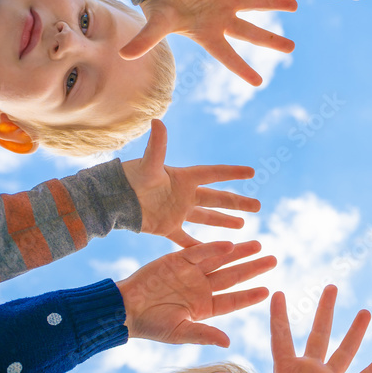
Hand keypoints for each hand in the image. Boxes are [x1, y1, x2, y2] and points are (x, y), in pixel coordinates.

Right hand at [119, 240, 274, 345]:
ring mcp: (191, 272)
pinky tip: (230, 244)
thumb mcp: (179, 332)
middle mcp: (201, 288)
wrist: (124, 308)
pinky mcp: (177, 259)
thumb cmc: (151, 325)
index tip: (268, 290)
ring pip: (221, 260)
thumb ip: (204, 334)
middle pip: (233, 276)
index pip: (233, 300)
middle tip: (273, 260)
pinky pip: (200, 251)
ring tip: (258, 245)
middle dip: (253, 268)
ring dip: (239, 253)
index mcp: (204, 307)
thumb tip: (228, 342)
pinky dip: (214, 248)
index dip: (250, 295)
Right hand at [120, 0, 296, 85]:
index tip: (259, 82)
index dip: (242, 69)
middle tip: (292, 48)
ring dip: (274, 4)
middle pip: (251, 33)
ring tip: (294, 5)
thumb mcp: (154, 25)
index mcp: (208, 35)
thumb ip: (145, 40)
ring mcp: (224, 1)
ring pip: (255, 3)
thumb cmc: (157, 6)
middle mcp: (221, 20)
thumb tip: (125, 56)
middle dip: (271, 40)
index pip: (228, 56)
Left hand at [122, 120, 260, 247]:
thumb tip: (158, 121)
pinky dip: (199, 246)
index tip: (252, 172)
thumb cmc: (129, 179)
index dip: (232, 173)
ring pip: (207, 217)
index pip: (214, 174)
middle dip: (238, 202)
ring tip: (243, 226)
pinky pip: (187, 239)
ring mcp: (177, 211)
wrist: (112, 199)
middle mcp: (184, 194)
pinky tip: (212, 251)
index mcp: (184, 178)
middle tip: (258, 205)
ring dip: (224, 221)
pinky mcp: (167, 227)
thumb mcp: (148, 164)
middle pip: (217, 198)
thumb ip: (157, 146)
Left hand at [207, 286, 371, 372]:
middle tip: (331, 286)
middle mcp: (308, 370)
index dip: (279, 315)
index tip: (277, 292)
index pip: (281, 336)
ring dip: (354, 332)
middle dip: (325, 310)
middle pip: (319, 333)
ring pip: (344, 351)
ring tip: (366, 311)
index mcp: (286, 369)